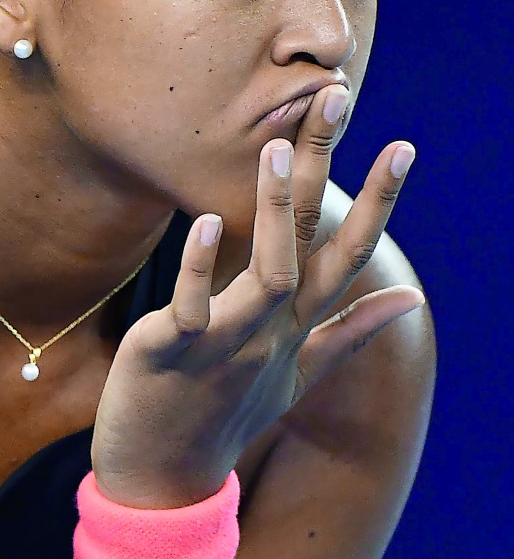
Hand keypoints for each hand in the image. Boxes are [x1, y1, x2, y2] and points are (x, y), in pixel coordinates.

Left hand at [90, 85, 423, 508]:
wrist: (165, 477)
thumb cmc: (231, 411)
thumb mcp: (300, 371)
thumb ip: (352, 330)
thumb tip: (411, 297)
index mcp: (297, 323)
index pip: (350, 252)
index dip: (381, 201)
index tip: (402, 146)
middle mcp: (272, 327)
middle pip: (311, 240)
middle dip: (326, 167)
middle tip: (336, 99)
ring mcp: (228, 340)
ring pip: (268, 271)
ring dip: (275, 211)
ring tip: (279, 147)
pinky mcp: (175, 350)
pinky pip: (193, 306)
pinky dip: (200, 267)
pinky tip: (207, 222)